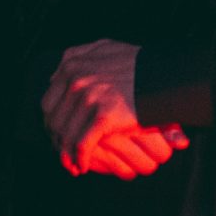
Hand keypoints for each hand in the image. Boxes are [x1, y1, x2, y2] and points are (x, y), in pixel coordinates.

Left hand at [42, 38, 191, 178]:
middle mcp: (76, 76)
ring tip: (72, 164)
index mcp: (72, 62)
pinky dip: (80, 159)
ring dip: (67, 153)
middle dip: (57, 140)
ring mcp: (88, 95)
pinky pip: (82, 144)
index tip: (57, 134)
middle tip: (63, 153)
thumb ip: (81, 59)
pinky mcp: (102, 115)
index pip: (49, 100)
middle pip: (54, 119)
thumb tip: (58, 72)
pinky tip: (83, 166)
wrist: (166, 74)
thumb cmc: (139, 64)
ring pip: (66, 134)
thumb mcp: (106, 49)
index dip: (52, 121)